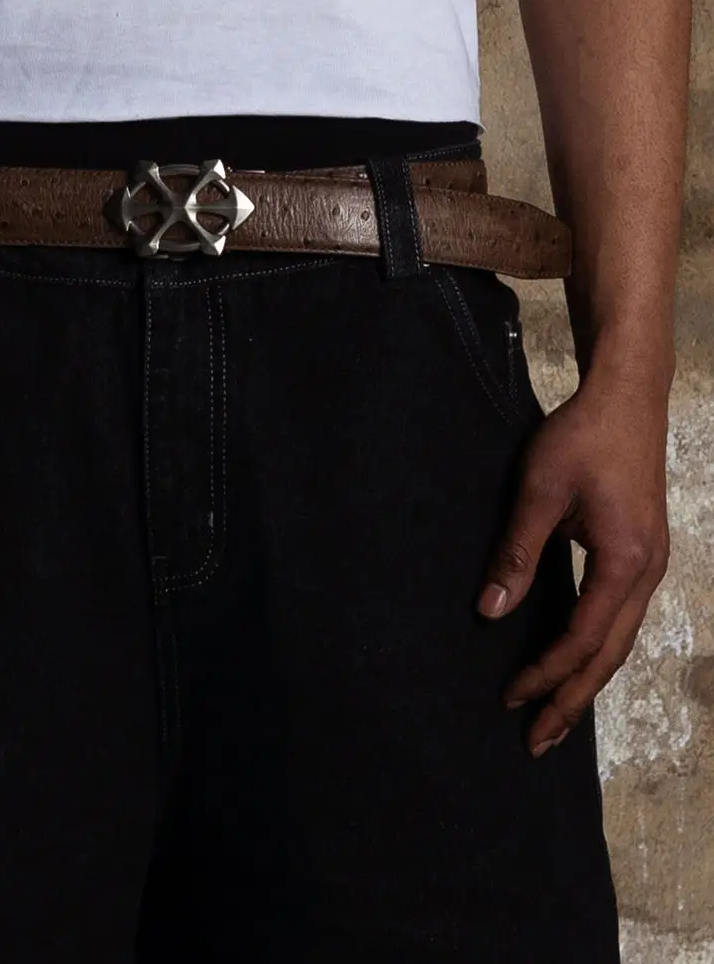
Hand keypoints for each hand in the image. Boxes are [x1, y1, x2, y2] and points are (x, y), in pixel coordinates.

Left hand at [475, 369, 670, 756]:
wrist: (627, 397)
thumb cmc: (582, 437)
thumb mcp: (540, 491)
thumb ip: (517, 552)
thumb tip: (489, 610)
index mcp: (625, 562)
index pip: (584, 638)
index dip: (548, 673)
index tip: (512, 698)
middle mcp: (647, 572)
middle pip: (610, 654)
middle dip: (572, 699)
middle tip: (537, 741)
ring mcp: (650, 564)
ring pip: (619, 640)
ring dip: (586, 679)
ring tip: (555, 716)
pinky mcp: (642, 553)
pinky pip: (621, 618)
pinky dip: (597, 648)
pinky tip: (576, 662)